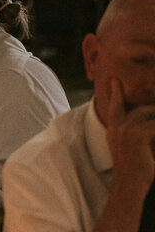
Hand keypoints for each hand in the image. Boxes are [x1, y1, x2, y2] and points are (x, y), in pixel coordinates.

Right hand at [105, 78, 154, 193]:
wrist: (130, 185)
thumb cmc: (134, 171)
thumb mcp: (127, 148)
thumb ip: (131, 133)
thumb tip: (146, 123)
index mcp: (113, 130)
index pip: (114, 106)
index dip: (115, 92)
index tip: (115, 80)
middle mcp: (118, 127)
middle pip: (141, 109)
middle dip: (154, 108)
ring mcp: (127, 130)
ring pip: (150, 116)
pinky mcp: (138, 135)